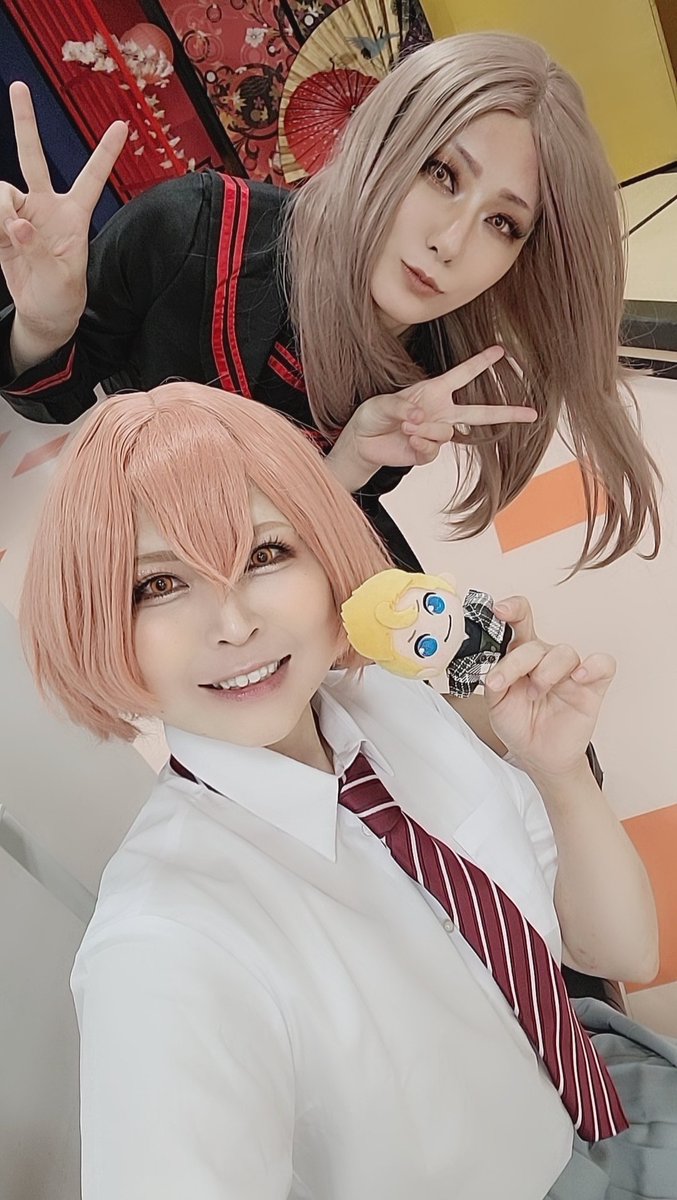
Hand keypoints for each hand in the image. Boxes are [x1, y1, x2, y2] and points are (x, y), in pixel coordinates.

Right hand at [0, 82, 126, 353]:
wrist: (43, 314)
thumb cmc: (62, 298)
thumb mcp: (60, 280)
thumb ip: (38, 251)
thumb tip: (18, 225)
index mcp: (74, 216)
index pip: (91, 178)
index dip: (105, 153)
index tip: (123, 125)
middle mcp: (47, 207)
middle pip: (33, 157)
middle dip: (25, 121)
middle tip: (18, 86)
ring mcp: (22, 214)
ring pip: (1, 190)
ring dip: (0, 210)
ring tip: (8, 236)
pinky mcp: (2, 227)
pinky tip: (1, 239)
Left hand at [335, 346, 536, 480]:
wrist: (361, 441)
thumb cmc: (372, 414)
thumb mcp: (382, 404)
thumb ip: (401, 407)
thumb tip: (419, 418)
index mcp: (434, 391)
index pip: (463, 374)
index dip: (481, 362)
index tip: (502, 350)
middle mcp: (440, 411)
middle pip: (481, 412)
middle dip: (508, 412)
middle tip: (532, 413)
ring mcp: (435, 433)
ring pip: (447, 433)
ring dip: (426, 429)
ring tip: (406, 426)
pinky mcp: (426, 452)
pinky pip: (433, 450)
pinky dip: (421, 443)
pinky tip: (409, 438)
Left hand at [483, 596, 614, 779]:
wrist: (538, 756)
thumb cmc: (519, 724)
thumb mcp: (495, 704)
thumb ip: (493, 681)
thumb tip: (493, 669)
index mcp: (522, 657)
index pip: (520, 622)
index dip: (512, 610)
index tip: (498, 610)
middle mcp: (546, 659)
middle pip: (536, 643)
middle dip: (518, 662)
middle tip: (507, 685)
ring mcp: (571, 672)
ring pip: (564, 652)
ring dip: (546, 672)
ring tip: (536, 694)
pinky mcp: (592, 686)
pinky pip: (603, 664)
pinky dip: (592, 666)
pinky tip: (577, 678)